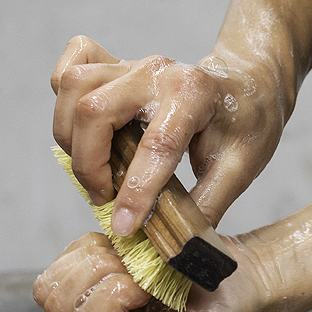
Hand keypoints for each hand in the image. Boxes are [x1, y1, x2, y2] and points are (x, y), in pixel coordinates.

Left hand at [33, 232, 266, 311]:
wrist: (238, 281)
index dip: (115, 295)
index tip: (150, 286)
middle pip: (61, 306)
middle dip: (103, 275)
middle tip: (142, 271)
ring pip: (54, 285)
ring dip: (95, 260)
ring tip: (132, 261)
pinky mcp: (87, 283)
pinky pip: (63, 262)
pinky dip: (91, 247)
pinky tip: (122, 253)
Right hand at [50, 36, 285, 237]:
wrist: (248, 82)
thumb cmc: (247, 122)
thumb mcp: (241, 167)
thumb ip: (207, 206)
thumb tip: (175, 247)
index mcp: (194, 94)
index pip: (155, 145)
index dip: (135, 192)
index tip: (124, 228)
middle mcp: (156, 72)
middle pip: (94, 110)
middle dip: (89, 165)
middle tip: (106, 199)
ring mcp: (132, 64)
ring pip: (74, 88)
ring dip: (71, 138)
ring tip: (94, 171)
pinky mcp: (116, 65)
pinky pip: (72, 64)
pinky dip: (64, 96)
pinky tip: (80, 126)